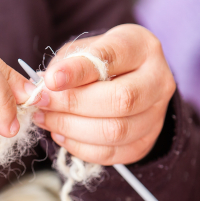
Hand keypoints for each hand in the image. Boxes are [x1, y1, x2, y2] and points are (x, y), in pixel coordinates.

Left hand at [31, 24, 175, 165]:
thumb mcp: (83, 49)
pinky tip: (60, 135)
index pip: (112, 58)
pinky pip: (112, 153)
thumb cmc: (100, 61)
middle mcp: (157, 80)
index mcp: (141, 46)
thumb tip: (42, 87)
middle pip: (121, 99)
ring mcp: (156, 114)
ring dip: (72, 128)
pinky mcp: (146, 142)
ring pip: (116, 131)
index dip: (78, 71)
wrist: (128, 80)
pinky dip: (80, 147)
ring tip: (46, 119)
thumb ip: (65, 64)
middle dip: (73, 104)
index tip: (50, 80)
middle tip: (42, 103)